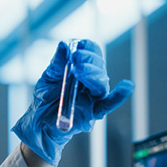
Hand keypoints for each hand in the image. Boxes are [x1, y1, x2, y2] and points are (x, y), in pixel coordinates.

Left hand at [11, 39, 134, 165]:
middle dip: (88, 59)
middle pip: (99, 66)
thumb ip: (56, 63)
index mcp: (83, 69)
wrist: (39, 122)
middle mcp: (91, 81)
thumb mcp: (48, 78)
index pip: (93, 54)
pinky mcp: (93, 112)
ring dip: (92, 73)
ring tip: (78, 69)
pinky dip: (118, 96)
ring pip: (101, 82)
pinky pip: (108, 104)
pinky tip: (127, 86)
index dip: (88, 47)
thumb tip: (63, 45)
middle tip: (75, 58)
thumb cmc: (45, 99)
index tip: (77, 46)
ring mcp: (94, 96)